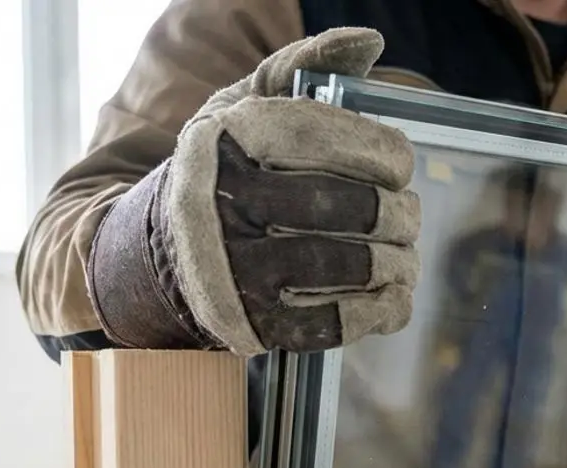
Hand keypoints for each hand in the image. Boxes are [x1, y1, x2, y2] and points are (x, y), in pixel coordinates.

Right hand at [88, 28, 420, 354]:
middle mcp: (225, 202)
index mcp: (227, 139)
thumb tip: (369, 43)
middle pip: (348, 206)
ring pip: (351, 264)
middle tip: (407, 216)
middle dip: (398, 213)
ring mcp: (237, 271)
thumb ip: (303, 67)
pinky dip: (381, 310)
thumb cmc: (222, 172)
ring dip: (399, 262)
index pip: (326, 137)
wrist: (160, 256)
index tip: (399, 166)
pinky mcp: (252, 326)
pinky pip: (337, 322)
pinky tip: (393, 295)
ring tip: (405, 256)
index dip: (384, 153)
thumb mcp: (243, 106)